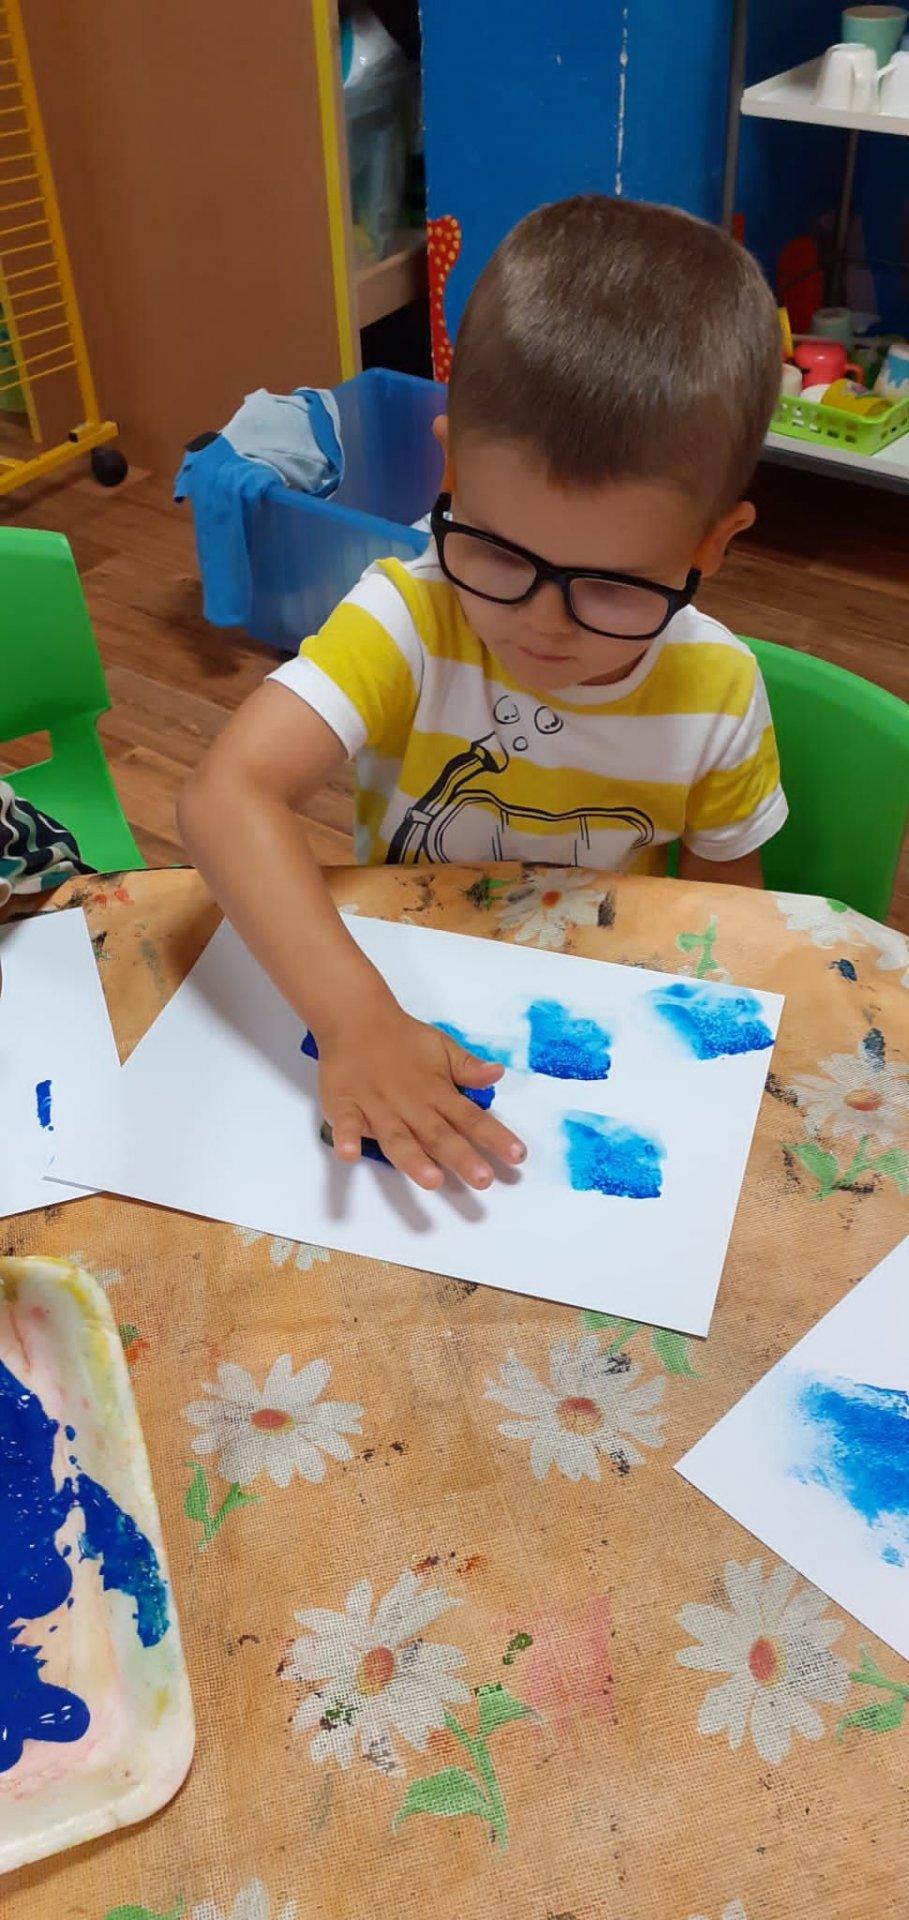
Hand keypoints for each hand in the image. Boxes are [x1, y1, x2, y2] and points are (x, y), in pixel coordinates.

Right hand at [318, 1004, 525, 1190]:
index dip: (495, 1136)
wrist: (356, 1018)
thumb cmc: (403, 1039)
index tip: (518, 1156)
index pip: (472, 1118)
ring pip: (397, 1138)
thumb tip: (498, 1073)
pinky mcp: (346, 1106)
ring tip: (431, 1180)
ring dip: (413, 1159)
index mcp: (437, 1093)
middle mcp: (412, 1105)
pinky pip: (345, 1124)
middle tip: (483, 1179)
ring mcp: (378, 1107)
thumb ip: (467, 1068)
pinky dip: (346, 1138)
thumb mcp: (442, 1048)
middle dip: (461, 1157)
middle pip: (439, 1135)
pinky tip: (349, 1154)